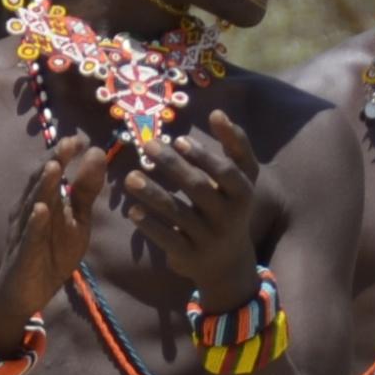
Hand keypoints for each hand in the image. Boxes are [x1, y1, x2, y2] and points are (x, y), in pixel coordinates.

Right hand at [0, 139, 109, 332]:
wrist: (23, 294)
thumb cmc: (49, 253)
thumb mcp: (76, 220)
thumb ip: (86, 190)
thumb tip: (97, 153)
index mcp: (42, 200)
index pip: (51, 172)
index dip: (63, 155)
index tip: (79, 138)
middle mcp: (28, 211)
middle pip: (40, 183)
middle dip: (53, 162)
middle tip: (67, 143)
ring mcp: (23, 232)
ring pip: (33, 205)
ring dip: (42, 187)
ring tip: (53, 167)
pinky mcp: (23, 255)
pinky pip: (29, 237)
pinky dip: (35, 224)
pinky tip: (41, 210)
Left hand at [111, 110, 263, 306]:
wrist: (227, 263)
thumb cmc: (229, 207)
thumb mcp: (241, 180)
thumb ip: (234, 147)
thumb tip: (218, 112)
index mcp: (243, 193)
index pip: (227, 171)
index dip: (204, 156)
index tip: (178, 139)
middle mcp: (229, 216)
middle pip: (199, 188)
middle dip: (172, 166)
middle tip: (147, 146)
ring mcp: (209, 238)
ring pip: (178, 213)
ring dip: (153, 193)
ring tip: (131, 177)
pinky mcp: (190, 256)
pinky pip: (166, 239)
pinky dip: (149, 225)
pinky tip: (132, 210)